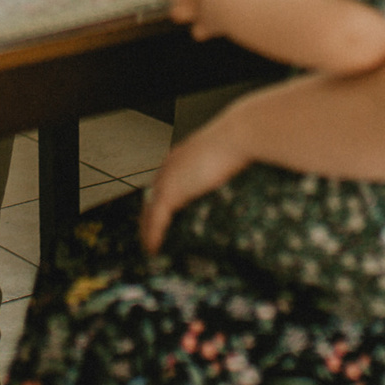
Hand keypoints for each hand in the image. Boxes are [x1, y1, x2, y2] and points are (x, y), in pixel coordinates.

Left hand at [141, 105, 256, 253]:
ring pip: (149, 211)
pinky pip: (156, 220)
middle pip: (150, 198)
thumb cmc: (238, 140)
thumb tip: (230, 177)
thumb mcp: (224, 155)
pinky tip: (153, 247)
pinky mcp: (172, 193)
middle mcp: (169, 167)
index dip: (157, 201)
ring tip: (149, 248)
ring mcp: (168, 180)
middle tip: (149, 237)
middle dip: (147, 219)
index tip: (157, 216)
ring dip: (147, 231)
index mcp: (180, 157)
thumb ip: (220, 167)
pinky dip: (153, 235)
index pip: (161, 184)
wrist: (238, 136)